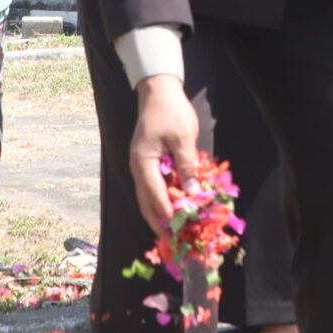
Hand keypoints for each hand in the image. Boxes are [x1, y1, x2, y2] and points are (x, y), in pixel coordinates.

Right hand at [126, 75, 199, 239]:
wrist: (159, 91)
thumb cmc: (170, 111)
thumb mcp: (183, 138)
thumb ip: (187, 166)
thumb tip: (193, 194)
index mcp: (143, 163)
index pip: (155, 196)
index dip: (168, 215)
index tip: (181, 231)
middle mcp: (139, 169)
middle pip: (147, 203)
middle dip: (161, 223)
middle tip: (175, 241)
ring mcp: (143, 167)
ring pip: (150, 198)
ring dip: (162, 215)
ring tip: (176, 232)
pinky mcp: (150, 164)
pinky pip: (156, 188)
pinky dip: (165, 200)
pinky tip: (177, 210)